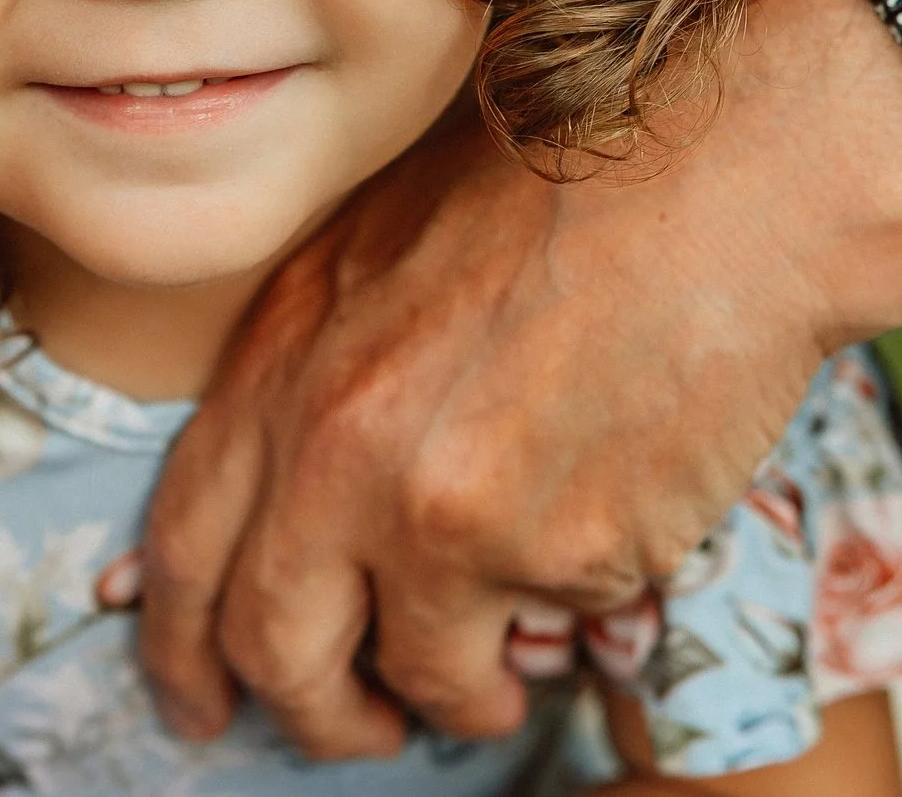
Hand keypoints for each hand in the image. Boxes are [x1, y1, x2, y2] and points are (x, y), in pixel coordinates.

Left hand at [137, 0, 901, 757]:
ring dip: (449, 700)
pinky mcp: (555, 553)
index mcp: (286, 355)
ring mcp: (440, 509)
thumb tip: (295, 478)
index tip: (200, 694)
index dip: (180, 638)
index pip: (185, 538)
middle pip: (270, 642)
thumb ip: (320, 363)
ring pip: (412, 675)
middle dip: (308, 712)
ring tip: (488, 684)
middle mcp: (337, 444)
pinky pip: (542, 633)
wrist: (720, 171)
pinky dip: (556, 632)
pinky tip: (583, 584)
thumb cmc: (566, 178)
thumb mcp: (382, 240)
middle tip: (352, 730)